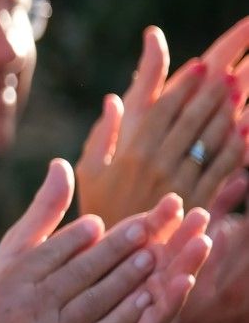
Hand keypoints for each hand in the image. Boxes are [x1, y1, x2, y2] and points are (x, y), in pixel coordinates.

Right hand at [0, 162, 205, 322]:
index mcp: (2, 289)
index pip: (49, 251)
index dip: (77, 236)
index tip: (97, 224)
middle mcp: (34, 306)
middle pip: (84, 267)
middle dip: (116, 245)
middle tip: (142, 227)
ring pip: (103, 296)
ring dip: (130, 275)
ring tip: (152, 257)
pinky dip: (130, 314)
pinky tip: (146, 301)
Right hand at [77, 26, 248, 220]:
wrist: (119, 256)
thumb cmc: (100, 208)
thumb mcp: (90, 171)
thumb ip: (101, 135)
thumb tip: (113, 101)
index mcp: (130, 154)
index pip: (163, 110)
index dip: (183, 86)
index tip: (199, 66)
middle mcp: (158, 166)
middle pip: (191, 121)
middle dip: (211, 94)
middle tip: (228, 73)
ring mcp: (181, 184)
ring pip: (210, 142)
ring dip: (227, 115)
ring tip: (239, 93)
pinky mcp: (198, 202)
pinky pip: (222, 169)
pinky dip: (236, 149)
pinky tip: (244, 132)